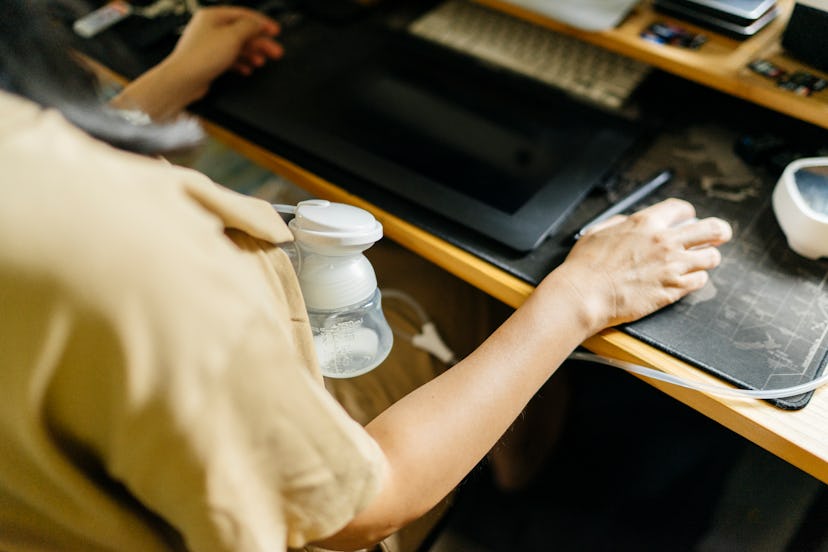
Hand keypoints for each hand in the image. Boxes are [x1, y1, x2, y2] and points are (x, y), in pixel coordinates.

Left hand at [168, 6, 283, 88]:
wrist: (183, 80)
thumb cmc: (201, 57)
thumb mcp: (232, 37)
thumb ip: (249, 27)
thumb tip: (258, 24)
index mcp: (213, 16)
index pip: (243, 15)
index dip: (262, 23)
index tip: (275, 31)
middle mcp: (210, 28)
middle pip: (242, 32)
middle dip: (260, 42)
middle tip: (275, 51)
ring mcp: (209, 44)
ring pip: (237, 46)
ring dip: (252, 53)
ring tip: (262, 61)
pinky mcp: (209, 60)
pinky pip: (230, 59)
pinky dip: (241, 63)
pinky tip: (248, 69)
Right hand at [548, 198, 731, 332]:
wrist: (584, 295)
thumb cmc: (585, 267)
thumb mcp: (597, 232)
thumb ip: (619, 223)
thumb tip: (628, 222)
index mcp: (645, 223)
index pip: (682, 209)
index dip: (687, 214)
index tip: (688, 220)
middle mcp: (665, 242)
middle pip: (712, 229)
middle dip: (719, 231)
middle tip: (719, 236)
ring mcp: (672, 266)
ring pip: (711, 257)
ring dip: (706, 258)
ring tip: (699, 262)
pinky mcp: (673, 289)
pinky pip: (699, 281)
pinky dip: (695, 280)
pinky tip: (685, 280)